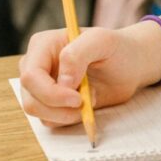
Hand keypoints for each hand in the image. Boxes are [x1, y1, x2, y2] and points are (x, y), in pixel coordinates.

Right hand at [18, 25, 148, 126]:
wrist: (129, 65)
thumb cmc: (116, 48)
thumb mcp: (103, 41)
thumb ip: (78, 53)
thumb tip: (62, 82)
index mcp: (43, 45)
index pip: (31, 76)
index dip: (51, 92)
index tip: (78, 98)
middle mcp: (35, 66)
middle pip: (31, 98)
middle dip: (60, 106)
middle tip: (88, 100)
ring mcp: (40, 86)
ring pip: (37, 112)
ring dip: (66, 113)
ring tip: (90, 97)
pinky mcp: (49, 103)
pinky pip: (49, 120)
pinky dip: (69, 117)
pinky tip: (86, 103)